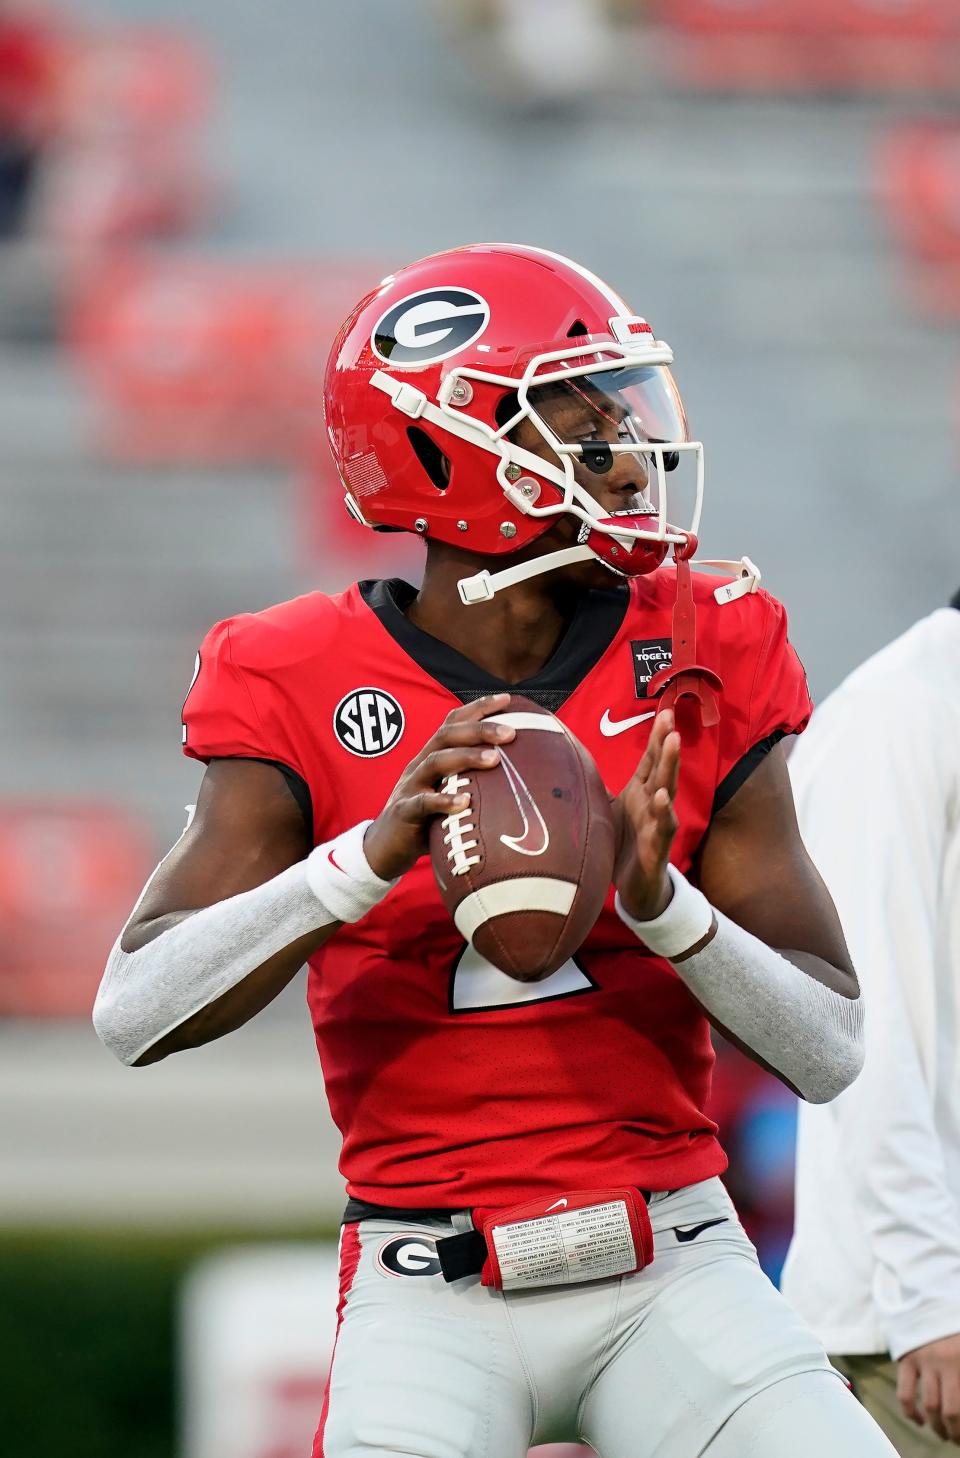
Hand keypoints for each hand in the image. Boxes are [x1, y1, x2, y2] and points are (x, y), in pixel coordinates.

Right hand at [363, 694, 515, 880]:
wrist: (387, 847)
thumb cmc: (429, 819)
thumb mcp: (450, 793)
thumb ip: (475, 782)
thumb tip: (524, 779)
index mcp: (432, 756)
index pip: (453, 723)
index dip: (478, 708)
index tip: (507, 700)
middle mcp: (420, 765)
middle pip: (446, 735)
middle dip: (479, 729)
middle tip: (510, 732)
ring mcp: (410, 787)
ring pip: (435, 762)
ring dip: (466, 757)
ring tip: (495, 759)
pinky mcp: (404, 812)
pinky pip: (423, 803)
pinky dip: (443, 801)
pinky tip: (465, 802)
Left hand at [614, 709, 679, 922]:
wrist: (636, 887)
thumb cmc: (623, 843)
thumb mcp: (606, 810)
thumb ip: (596, 787)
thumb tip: (570, 762)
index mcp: (641, 792)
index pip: (651, 759)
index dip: (657, 736)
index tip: (663, 711)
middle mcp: (652, 804)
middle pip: (661, 768)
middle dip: (666, 743)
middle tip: (669, 718)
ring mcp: (658, 824)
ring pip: (666, 791)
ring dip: (670, 768)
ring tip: (673, 743)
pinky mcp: (657, 847)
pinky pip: (662, 828)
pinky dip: (663, 812)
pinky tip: (663, 798)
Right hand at [898, 1334, 959, 1442]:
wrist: (934, 1300)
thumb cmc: (956, 1329)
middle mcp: (943, 1363)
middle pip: (948, 1410)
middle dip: (954, 1431)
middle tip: (956, 1438)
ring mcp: (923, 1361)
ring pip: (929, 1405)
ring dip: (936, 1426)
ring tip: (942, 1433)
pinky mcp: (907, 1359)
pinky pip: (904, 1392)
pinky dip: (910, 1412)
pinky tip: (919, 1420)